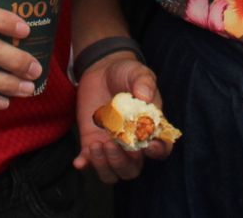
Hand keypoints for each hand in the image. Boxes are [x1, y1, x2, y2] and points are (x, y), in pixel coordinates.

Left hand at [73, 52, 172, 182]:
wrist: (102, 70)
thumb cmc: (126, 73)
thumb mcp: (138, 72)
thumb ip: (144, 83)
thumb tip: (144, 97)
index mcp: (150, 129)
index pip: (161, 149)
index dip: (158, 151)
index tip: (148, 146)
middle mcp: (132, 143)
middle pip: (133, 168)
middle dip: (123, 162)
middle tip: (113, 144)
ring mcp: (111, 145)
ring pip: (112, 172)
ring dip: (105, 166)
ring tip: (97, 145)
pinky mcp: (92, 142)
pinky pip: (89, 162)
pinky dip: (85, 164)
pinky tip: (80, 160)